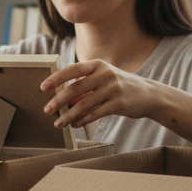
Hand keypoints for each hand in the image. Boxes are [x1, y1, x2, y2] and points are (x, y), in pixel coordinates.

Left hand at [41, 59, 157, 129]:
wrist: (148, 95)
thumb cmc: (119, 86)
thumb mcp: (103, 77)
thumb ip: (84, 83)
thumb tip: (59, 96)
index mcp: (98, 65)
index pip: (73, 69)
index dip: (56, 78)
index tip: (43, 87)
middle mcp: (105, 74)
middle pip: (75, 89)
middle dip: (58, 101)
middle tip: (46, 110)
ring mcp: (113, 89)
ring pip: (83, 105)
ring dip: (68, 116)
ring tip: (58, 123)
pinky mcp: (119, 104)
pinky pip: (95, 114)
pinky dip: (82, 121)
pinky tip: (74, 125)